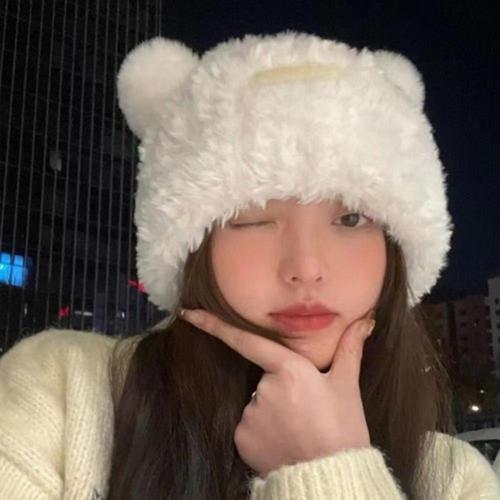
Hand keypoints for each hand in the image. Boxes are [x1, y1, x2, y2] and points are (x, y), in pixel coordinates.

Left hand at [178, 307, 375, 477]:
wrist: (333, 478)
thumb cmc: (343, 429)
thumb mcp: (346, 387)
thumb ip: (350, 350)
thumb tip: (365, 321)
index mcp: (289, 369)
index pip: (246, 341)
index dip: (215, 325)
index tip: (188, 313)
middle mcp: (264, 389)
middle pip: (263, 379)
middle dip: (279, 388)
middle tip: (305, 410)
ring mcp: (250, 415)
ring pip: (256, 403)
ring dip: (272, 410)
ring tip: (297, 429)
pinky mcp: (242, 438)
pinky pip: (248, 425)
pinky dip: (262, 430)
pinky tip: (283, 441)